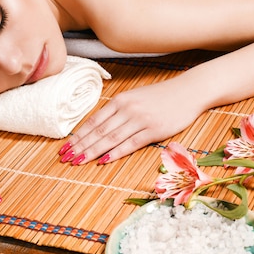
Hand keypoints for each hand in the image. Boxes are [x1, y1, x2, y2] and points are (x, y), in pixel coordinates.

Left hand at [59, 78, 200, 164]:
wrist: (188, 92)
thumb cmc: (160, 97)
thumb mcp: (135, 98)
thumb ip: (118, 111)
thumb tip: (97, 128)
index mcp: (120, 100)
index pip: (94, 121)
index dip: (78, 136)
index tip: (66, 147)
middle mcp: (127, 109)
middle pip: (98, 131)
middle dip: (80, 146)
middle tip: (65, 158)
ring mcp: (140, 120)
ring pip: (110, 139)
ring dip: (93, 152)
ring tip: (79, 161)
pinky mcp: (153, 130)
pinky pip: (130, 144)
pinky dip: (116, 153)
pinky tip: (103, 161)